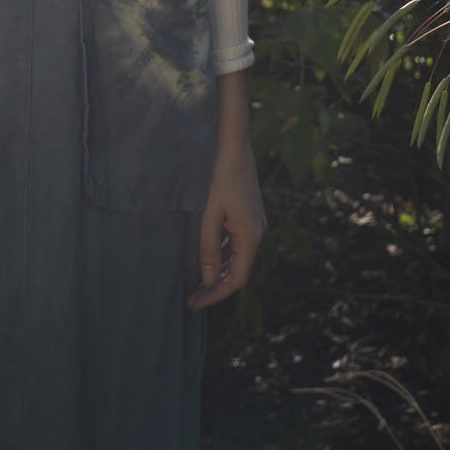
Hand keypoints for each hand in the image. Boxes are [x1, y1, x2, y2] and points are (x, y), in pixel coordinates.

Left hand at [191, 71, 261, 310]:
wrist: (234, 145)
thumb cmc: (219, 176)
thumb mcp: (209, 214)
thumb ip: (208, 248)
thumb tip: (210, 281)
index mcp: (251, 236)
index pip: (238, 279)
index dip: (216, 295)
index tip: (194, 304)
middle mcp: (258, 233)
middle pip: (239, 272)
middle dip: (215, 288)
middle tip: (191, 299)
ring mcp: (256, 224)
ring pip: (239, 259)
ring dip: (219, 274)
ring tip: (195, 285)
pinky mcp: (249, 216)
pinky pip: (238, 245)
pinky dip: (223, 258)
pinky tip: (207, 261)